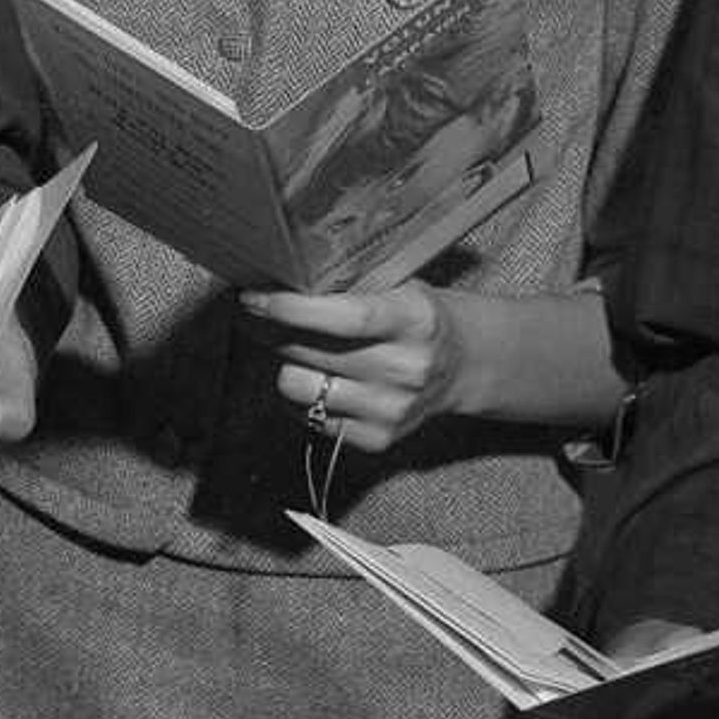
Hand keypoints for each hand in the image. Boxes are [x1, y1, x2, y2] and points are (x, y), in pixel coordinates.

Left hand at [245, 283, 461, 453]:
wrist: (463, 366)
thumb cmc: (418, 318)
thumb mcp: (400, 286)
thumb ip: (350, 286)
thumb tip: (277, 279)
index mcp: (415, 320)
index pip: (346, 318)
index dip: (294, 309)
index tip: (256, 298)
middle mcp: (405, 368)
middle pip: (310, 351)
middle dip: (269, 329)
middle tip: (255, 313)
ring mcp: (391, 408)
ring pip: (300, 387)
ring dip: (283, 363)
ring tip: (290, 347)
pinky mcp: (378, 438)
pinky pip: (308, 417)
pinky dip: (300, 397)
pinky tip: (314, 376)